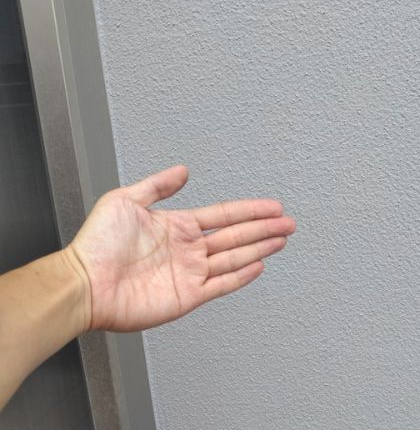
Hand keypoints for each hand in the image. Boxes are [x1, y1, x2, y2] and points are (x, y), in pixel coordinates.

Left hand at [67, 165, 294, 331]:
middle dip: (264, 228)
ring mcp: (190, 273)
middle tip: (288, 223)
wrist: (84, 283)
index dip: (250, 210)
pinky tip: (259, 265)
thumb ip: (158, 185)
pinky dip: (242, 276)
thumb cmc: (96, 244)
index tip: (272, 206)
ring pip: (234, 257)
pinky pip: (222, 284)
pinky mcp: (187, 296)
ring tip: (281, 239)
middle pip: (236, 235)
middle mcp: (188, 249)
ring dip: (260, 247)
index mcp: (177, 226)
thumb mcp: (125, 200)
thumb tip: (183, 171)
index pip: (223, 215)